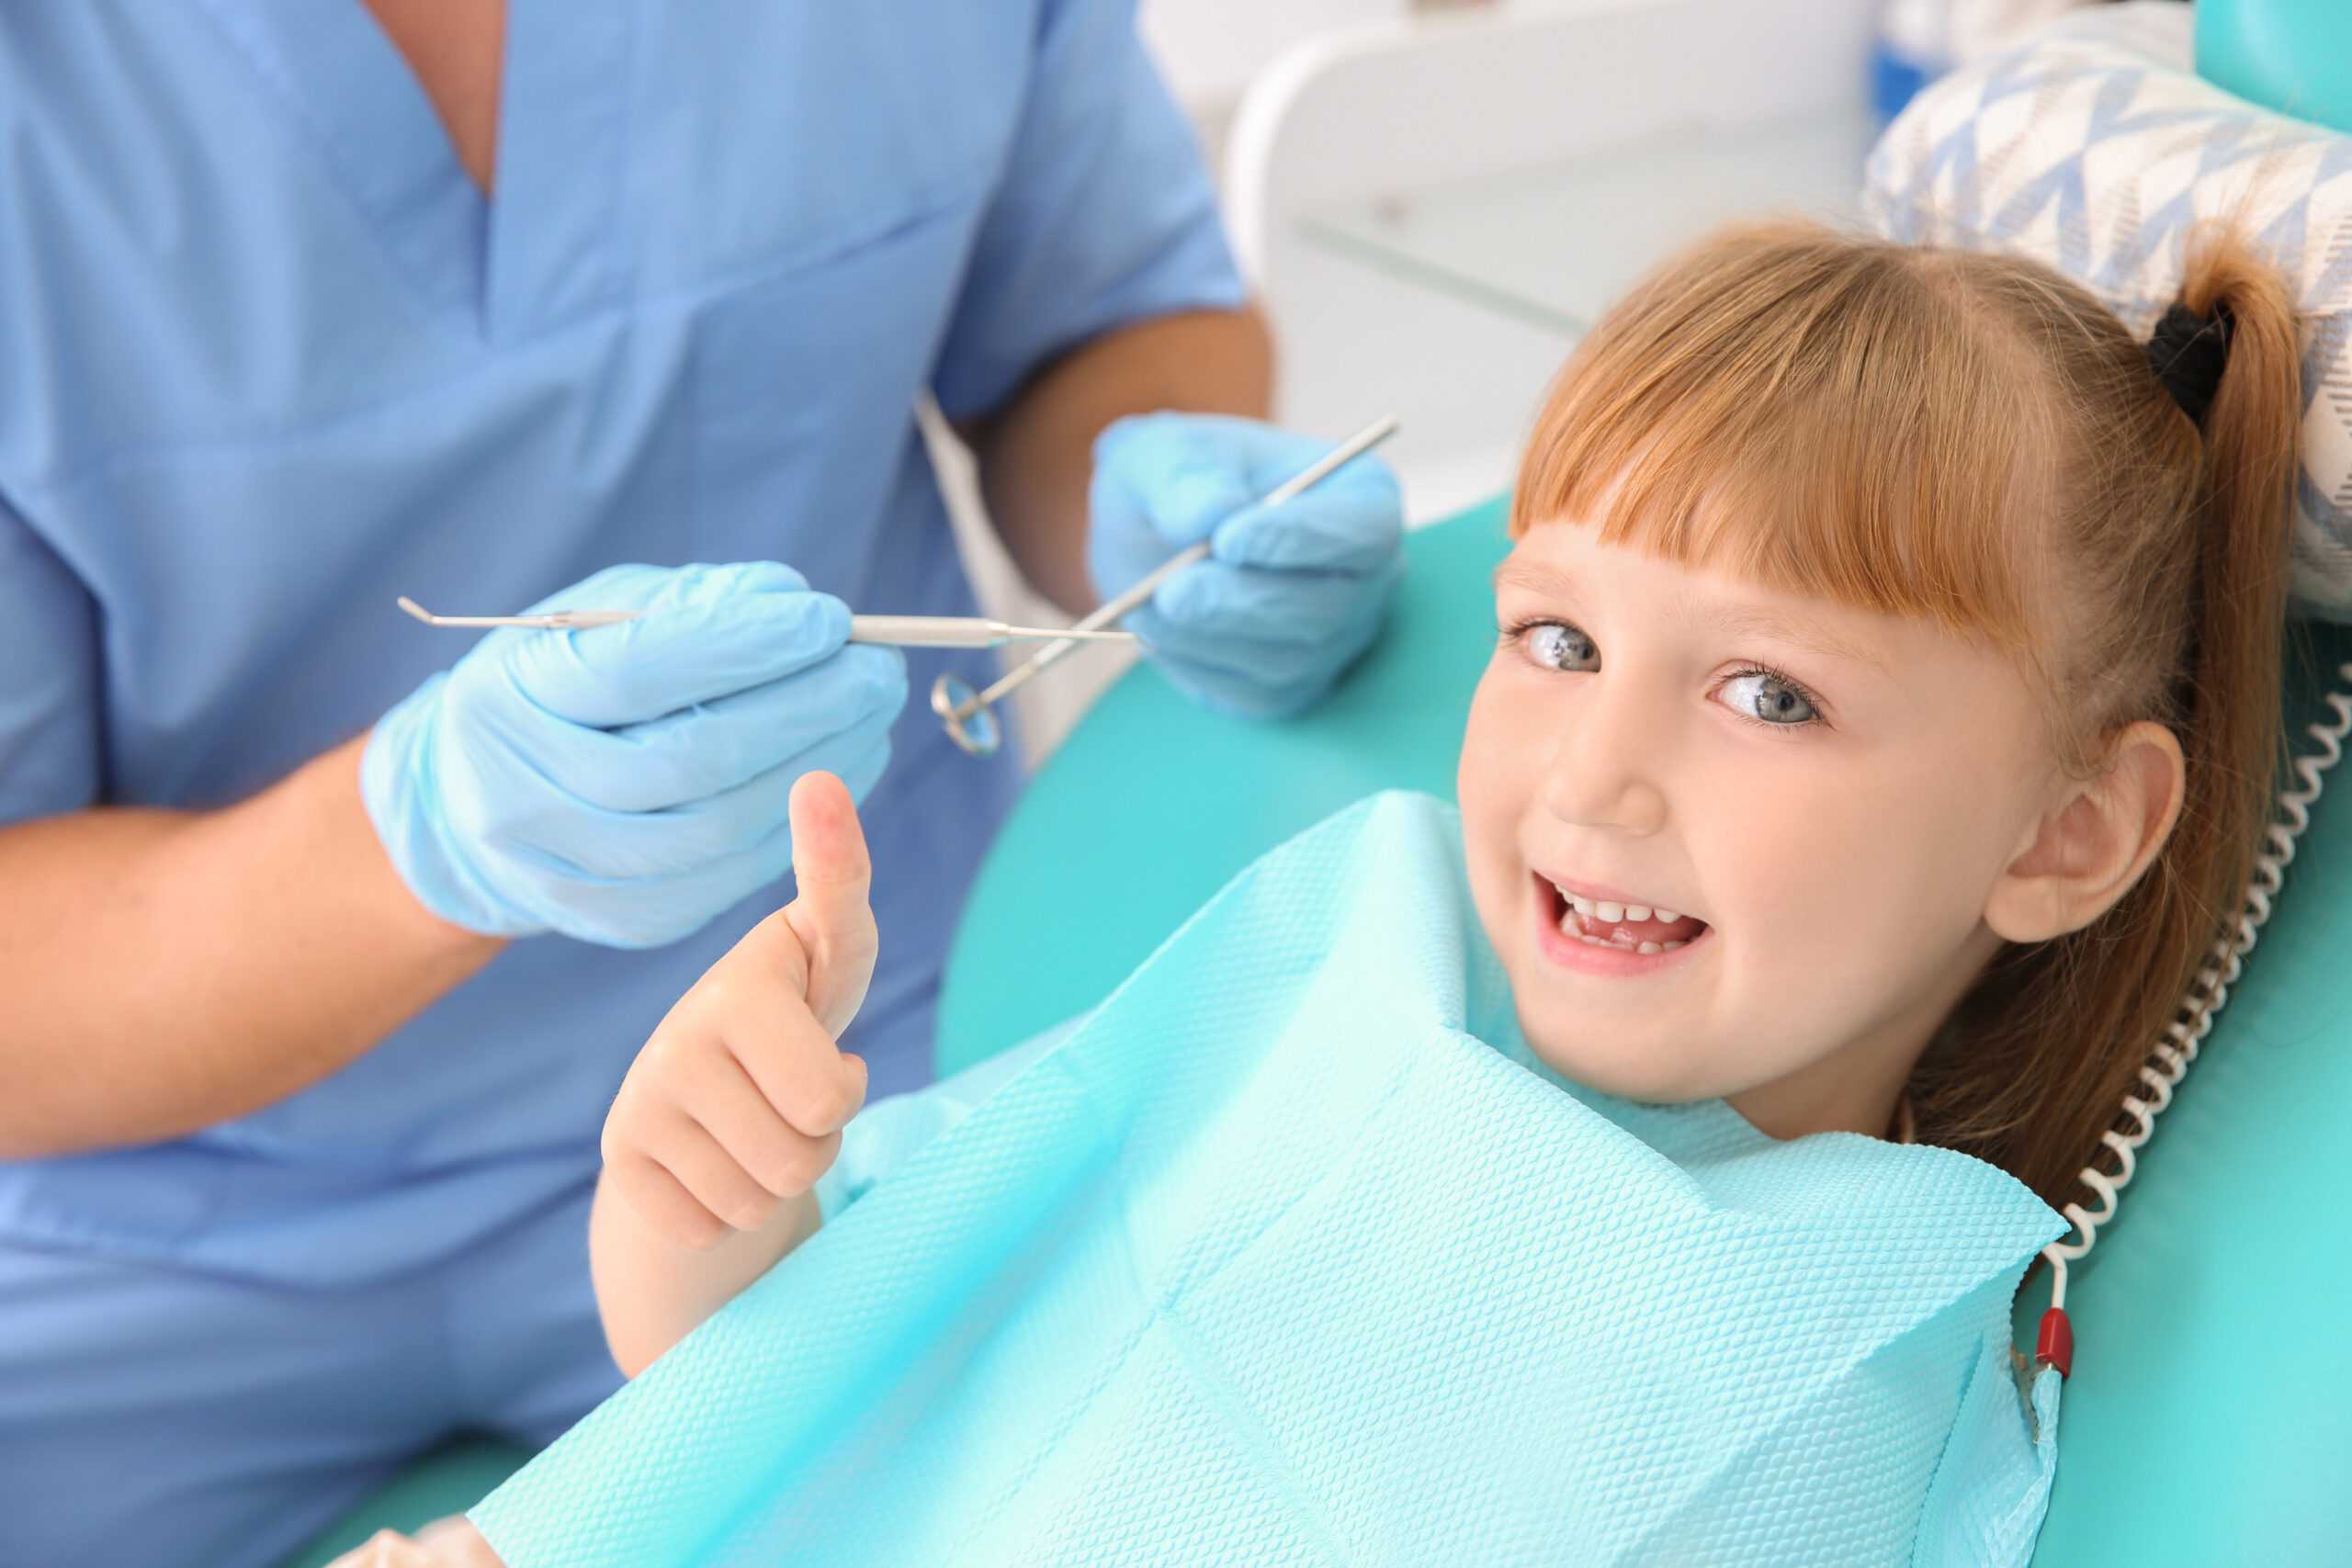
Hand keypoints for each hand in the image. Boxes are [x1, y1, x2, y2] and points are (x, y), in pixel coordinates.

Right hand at [361, 561, 905, 946]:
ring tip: (873, 719)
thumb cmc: (559, 685)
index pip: (642, 671)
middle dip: (807, 710)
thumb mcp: (599, 619)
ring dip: (821, 770)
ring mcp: (572, 870)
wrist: (480, 801)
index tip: (828, 622)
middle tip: (879, 672)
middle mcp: (531, 794)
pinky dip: (797, 826)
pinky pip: (729, 877)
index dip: (748, 646)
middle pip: (693, 759)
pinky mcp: (622, 919)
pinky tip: (838, 778)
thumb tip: (795, 605)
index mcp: (513, 700)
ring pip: (722, 828)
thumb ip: (691, 606)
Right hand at [600, 772, 873, 1251]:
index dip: (824, 862)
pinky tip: (715, 1164)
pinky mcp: (619, 1168)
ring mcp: (639, 1105)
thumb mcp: (830, 959)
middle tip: (799, 1098)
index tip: (821, 785)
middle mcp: (678, 1037)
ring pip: (766, 1193)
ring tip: (761, 1126)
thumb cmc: (790, 1021)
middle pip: (815, 1137)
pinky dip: (729, 1214)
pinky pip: (714, 1227)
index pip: (829, 971)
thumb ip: (837, 883)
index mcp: (743, 983)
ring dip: (781, 1178)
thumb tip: (820, 779)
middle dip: (825, 1135)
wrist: (704, 1114)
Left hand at [1088, 412, 1404, 717]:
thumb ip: (1185, 473)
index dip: (1302, 539)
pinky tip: (1157, 628)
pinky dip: (1198, 664)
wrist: (1154, 538)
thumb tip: (1210, 513)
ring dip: (1208, 635)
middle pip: (1329, 608)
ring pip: (1287, 659)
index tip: (1227, 538)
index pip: (1364, 531)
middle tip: (1171, 591)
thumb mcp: (1165, 452)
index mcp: (1361, 498)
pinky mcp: (1293, 686)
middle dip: (1242, 602)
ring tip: (1143, 603)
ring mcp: (1335, 638)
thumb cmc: (1178, 480)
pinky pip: (1254, 693)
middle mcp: (1365, 577)